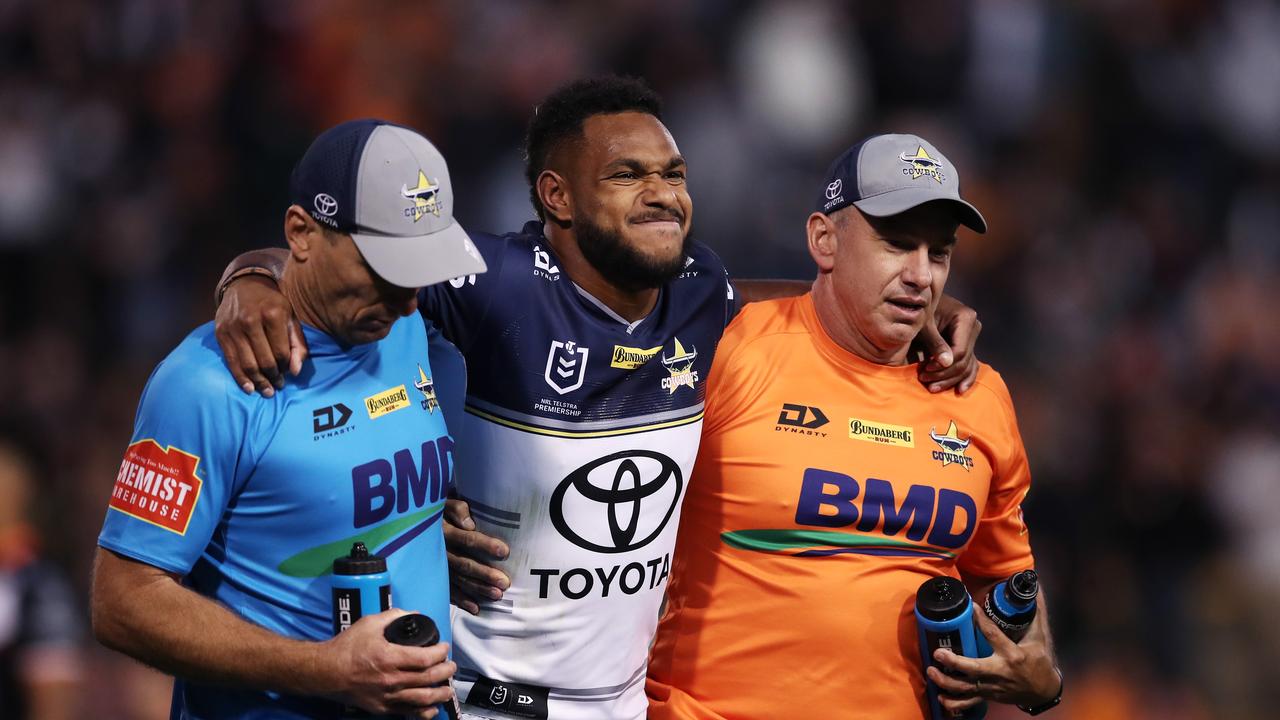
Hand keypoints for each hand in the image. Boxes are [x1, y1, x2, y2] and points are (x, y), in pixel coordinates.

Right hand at [214, 275, 306, 397]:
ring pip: (247, 363)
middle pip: (264, 360)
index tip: (287, 372)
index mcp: (273, 314)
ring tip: (266, 391)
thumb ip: (298, 344)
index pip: (281, 352)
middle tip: (277, 387)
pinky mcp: (221, 333)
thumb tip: (295, 371)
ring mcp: (233, 327)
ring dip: (258, 381)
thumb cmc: (273, 304)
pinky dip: (240, 377)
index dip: (286, 366)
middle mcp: (251, 320)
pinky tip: (249, 388)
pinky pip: (231, 361)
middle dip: (273, 377)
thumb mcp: (291, 318)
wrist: (244, 285)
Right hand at [322, 608, 455, 717]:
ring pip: (423, 699)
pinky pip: (408, 713)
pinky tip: (431, 707)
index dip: (440, 653)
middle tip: (451, 666)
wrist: (325, 672)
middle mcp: (390, 679)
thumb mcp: (370, 623)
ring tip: (447, 688)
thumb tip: (414, 614)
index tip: (444, 647)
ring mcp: (387, 696)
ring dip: (440, 693)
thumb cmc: (346, 648)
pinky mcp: (382, 708)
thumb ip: (394, 616)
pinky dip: (424, 711)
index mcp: (389, 657)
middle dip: (446, 671)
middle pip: (429, 678)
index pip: (425, 658)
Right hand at [444, 498, 510, 614]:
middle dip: (484, 574)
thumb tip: (470, 524)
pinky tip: (476, 608)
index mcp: (444, 532)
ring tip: (496, 596)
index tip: (504, 552)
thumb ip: (457, 510)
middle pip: (464, 564)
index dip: (485, 545)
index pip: (467, 539)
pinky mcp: (435, 577)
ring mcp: (436, 566)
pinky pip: (447, 591)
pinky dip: (461, 601)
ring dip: (477, 589)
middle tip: (504, 583)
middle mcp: (439, 552)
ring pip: (458, 580)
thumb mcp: (444, 504)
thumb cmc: (438, 512)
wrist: (413, 524)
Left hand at [915, 294, 980, 394]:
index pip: (960, 351)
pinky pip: (970, 365)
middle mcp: (974, 327)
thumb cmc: (919, 312)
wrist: (919, 306)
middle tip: (925, 381)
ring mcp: (972, 338)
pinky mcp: (968, 346)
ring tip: (932, 388)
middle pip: (963, 360)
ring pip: (967, 366)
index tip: (925, 369)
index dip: (944, 365)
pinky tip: (959, 390)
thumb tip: (946, 363)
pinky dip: (964, 378)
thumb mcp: (924, 325)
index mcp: (966, 318)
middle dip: (945, 374)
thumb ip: (934, 342)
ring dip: (951, 380)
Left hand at [927, 603, 1060, 714]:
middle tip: (938, 653)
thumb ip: (1035, 617)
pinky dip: (953, 703)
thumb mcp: (1039, 639)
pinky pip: (968, 703)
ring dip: (946, 682)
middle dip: (954, 663)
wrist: (1044, 692)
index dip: (982, 620)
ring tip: (931, 671)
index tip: (971, 607)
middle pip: (974, 669)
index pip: (994, 635)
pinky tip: (940, 696)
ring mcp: (993, 687)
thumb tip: (1035, 593)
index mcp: (1012, 655)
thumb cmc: (1040, 663)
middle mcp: (1000, 672)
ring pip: (966, 688)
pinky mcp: (988, 696)